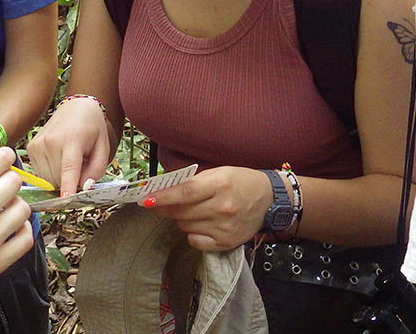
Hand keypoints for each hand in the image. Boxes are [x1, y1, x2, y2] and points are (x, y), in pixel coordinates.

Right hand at [0, 148, 32, 333]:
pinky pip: (26, 238)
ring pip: (23, 208)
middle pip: (14, 182)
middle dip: (7, 181)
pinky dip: (21, 230)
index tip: (1, 163)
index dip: (3, 158)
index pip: (1, 160)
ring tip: (1, 211)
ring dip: (14, 205)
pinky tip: (8, 229)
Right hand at [26, 97, 113, 196]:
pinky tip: (58, 161)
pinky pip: (39, 173)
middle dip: (69, 183)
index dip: (68, 186)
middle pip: (57, 179)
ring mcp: (38, 144)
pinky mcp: (30, 148)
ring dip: (59, 179)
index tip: (65, 201)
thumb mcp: (103, 147)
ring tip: (68, 162)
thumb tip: (84, 188)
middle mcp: (51, 141)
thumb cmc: (92, 129)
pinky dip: (49, 174)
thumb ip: (96, 169)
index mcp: (72, 139)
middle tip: (80, 169)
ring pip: (47, 179)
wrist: (76, 108)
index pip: (69, 167)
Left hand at [143, 166, 271, 250]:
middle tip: (164, 203)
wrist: (269, 200)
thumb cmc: (240, 182)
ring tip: (194, 211)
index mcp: (219, 184)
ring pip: (185, 226)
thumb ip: (193, 182)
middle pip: (181, 212)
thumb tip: (163, 190)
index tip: (146, 199)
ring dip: (182, 219)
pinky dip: (192, 233)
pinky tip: (201, 224)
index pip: (184, 192)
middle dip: (168, 208)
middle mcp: (222, 207)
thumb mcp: (218, 173)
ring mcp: (224, 227)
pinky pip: (194, 241)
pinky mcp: (226, 243)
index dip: (163, 197)